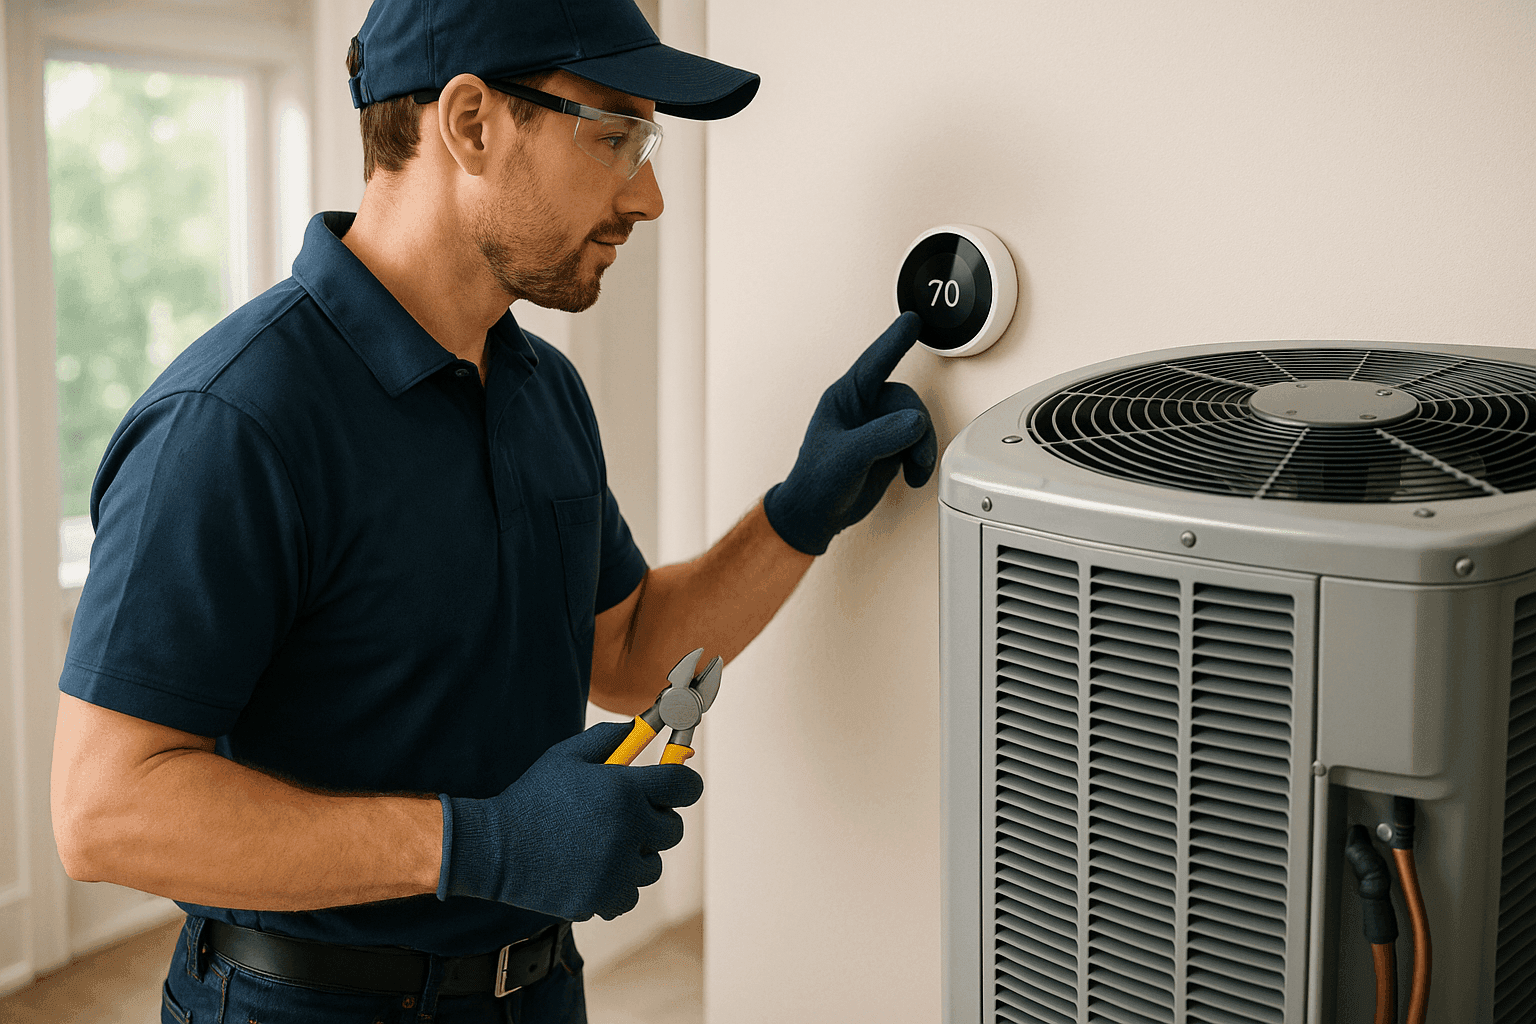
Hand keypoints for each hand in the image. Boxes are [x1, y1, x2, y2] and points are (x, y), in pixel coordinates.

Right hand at [438, 722, 702, 920]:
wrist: (493, 847)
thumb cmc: (532, 797)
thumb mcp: (567, 756)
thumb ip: (609, 738)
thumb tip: (641, 727)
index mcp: (624, 791)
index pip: (684, 786)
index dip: (685, 784)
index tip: (678, 787)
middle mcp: (628, 831)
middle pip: (673, 829)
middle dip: (657, 820)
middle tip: (630, 816)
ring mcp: (616, 870)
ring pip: (653, 865)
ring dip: (638, 855)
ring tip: (604, 845)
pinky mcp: (601, 899)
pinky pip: (631, 895)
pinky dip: (619, 886)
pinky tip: (595, 871)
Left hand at [764, 312, 936, 554]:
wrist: (816, 516)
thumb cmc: (816, 482)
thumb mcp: (846, 456)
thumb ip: (881, 436)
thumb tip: (916, 422)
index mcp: (845, 398)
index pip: (875, 362)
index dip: (894, 341)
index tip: (912, 321)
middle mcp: (864, 409)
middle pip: (906, 401)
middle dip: (917, 427)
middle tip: (915, 454)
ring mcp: (878, 429)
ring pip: (917, 423)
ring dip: (922, 447)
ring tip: (914, 470)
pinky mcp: (890, 449)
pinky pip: (917, 444)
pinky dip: (920, 461)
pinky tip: (911, 477)